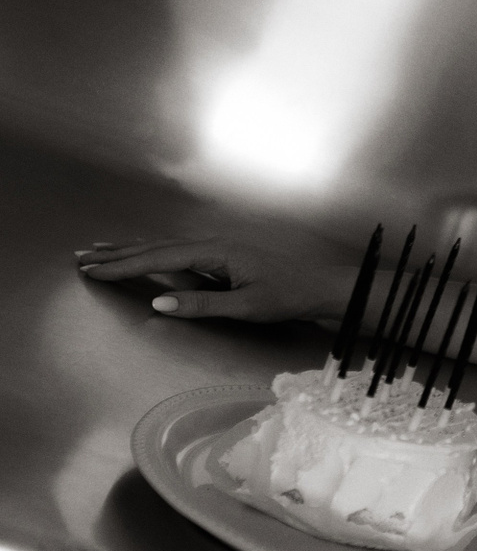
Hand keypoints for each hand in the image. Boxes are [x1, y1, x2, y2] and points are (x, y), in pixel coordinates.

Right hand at [76, 237, 352, 323]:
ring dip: (131, 250)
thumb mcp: (245, 306)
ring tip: (100, 252)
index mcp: (216, 252)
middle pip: (156, 247)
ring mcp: (218, 248)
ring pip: (164, 247)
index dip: (123, 265)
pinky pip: (178, 252)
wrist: (321, 286)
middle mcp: (214, 244)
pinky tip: (143, 255)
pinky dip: (152, 253)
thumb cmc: (289, 296)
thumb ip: (201, 304)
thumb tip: (159, 303)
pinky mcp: (223, 256)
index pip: (160, 259)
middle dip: (118, 253)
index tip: (93, 270)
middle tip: (82, 258)